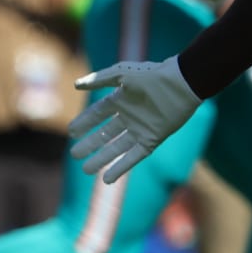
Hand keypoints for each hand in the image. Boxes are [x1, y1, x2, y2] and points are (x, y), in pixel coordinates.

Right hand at [69, 57, 201, 181]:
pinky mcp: (152, 140)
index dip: (84, 123)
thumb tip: (76, 85)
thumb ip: (99, 79)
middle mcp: (129, 117)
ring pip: (116, 148)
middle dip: (89, 144)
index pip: (97, 114)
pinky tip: (107, 179)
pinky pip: (133, 157)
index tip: (71, 132)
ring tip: (86, 170)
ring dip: (101, 159)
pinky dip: (120, 167)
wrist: (181, 84)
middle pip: (105, 134)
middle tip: (74, 155)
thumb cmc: (152, 75)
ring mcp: (140, 129)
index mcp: (121, 100)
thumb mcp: (122, 73)